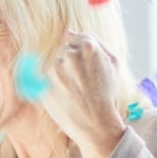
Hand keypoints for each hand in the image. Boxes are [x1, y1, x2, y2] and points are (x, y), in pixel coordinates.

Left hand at [43, 32, 126, 157]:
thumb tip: (68, 32)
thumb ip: (94, 42)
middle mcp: (69, 55)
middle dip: (70, 65)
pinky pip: (44, 80)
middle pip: (64, 51)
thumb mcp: (113, 64)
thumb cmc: (107, 94)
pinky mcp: (43, 86)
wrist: (96, 125)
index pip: (76, 39)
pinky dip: (52, 88)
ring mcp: (54, 71)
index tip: (86, 70)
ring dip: (61, 76)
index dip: (82, 56)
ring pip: (54, 65)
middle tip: (82, 84)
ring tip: (75, 92)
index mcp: (88, 47)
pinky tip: (65, 98)